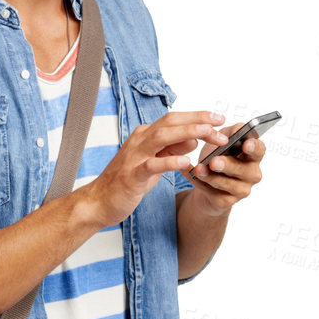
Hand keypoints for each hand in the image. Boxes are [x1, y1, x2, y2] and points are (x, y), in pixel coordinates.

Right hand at [87, 112, 229, 228]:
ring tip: (208, 133)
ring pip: (162, 137)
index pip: (174, 119)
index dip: (197, 117)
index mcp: (145, 136)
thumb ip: (171, 150)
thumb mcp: (153, 162)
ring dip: (187, 132)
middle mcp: (139, 141)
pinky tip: (186, 163)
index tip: (218, 118)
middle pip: (170, 122)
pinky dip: (170, 162)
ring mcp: (134, 157)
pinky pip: (152, 165)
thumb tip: (193, 139)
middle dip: (197, 120)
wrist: (99, 201)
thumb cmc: (126, 182)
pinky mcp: (132, 176)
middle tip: (219, 121)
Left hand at [177, 120, 265, 218]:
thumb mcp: (223, 139)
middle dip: (228, 165)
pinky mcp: (226, 202)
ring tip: (198, 169)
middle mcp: (252, 174)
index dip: (254, 147)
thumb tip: (238, 128)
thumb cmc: (218, 156)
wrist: (205, 181)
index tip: (246, 143)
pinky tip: (189, 173)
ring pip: (227, 184)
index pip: (259, 150)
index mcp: (253, 156)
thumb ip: (232, 132)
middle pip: (244, 170)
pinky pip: (211, 192)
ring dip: (211, 177)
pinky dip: (199, 183)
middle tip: (214, 161)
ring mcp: (241, 190)